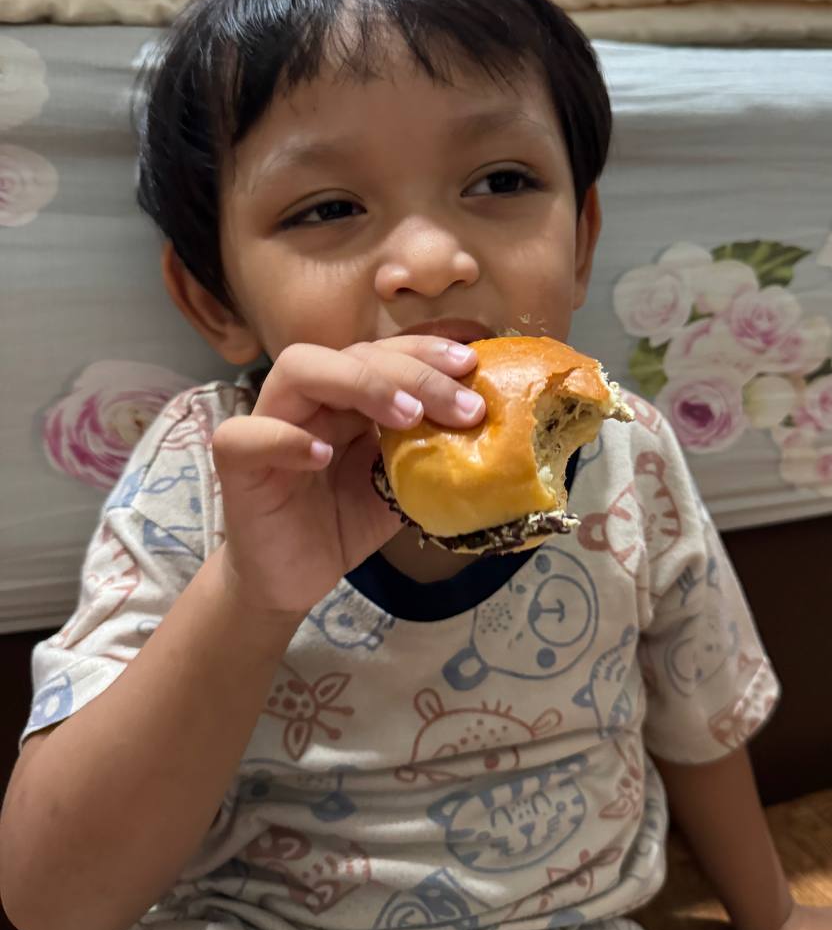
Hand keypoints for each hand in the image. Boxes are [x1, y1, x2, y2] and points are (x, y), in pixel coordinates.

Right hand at [210, 337, 484, 616]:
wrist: (292, 576)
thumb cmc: (344, 520)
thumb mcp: (402, 484)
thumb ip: (432, 452)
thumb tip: (496, 435)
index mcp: (347, 394)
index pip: (385, 352)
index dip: (427, 353)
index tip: (473, 367)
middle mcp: (308, 397)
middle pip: (352, 353)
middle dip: (413, 371)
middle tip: (462, 405)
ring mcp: (268, 422)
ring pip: (299, 370)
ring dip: (359, 384)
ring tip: (407, 417)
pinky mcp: (237, 464)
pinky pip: (248, 436)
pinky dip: (286, 439)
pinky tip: (322, 455)